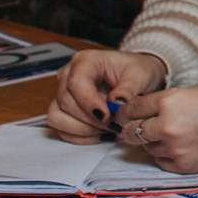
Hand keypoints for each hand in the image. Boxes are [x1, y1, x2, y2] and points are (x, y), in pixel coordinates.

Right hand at [47, 49, 168, 142]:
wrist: (137, 78)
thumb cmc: (137, 71)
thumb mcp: (141, 75)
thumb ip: (129, 89)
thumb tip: (115, 104)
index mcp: (86, 61)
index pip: (76, 82)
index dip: (88, 101)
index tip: (106, 116)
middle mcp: (69, 75)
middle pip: (65, 102)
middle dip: (90, 119)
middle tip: (114, 125)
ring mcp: (63, 93)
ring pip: (56, 117)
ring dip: (82, 129)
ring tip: (108, 129)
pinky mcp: (64, 110)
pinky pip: (62, 129)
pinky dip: (80, 136)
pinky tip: (101, 134)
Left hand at [115, 81, 197, 172]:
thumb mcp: (193, 92)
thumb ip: (166, 102)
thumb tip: (142, 112)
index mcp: (170, 101)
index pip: (132, 107)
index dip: (127, 110)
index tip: (126, 112)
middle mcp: (167, 126)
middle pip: (132, 130)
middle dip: (131, 127)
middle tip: (135, 125)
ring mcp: (175, 148)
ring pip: (145, 147)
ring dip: (149, 142)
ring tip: (165, 134)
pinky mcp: (184, 165)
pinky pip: (160, 161)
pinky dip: (163, 154)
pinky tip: (177, 145)